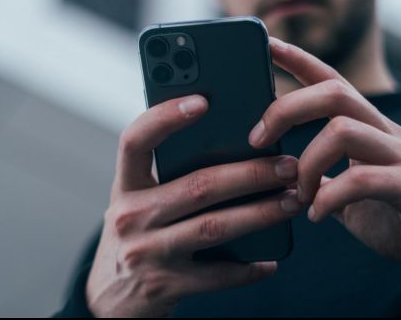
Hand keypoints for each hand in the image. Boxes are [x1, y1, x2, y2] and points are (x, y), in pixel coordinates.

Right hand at [86, 95, 303, 316]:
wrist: (108, 301)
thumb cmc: (134, 237)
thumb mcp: (137, 203)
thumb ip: (166, 177)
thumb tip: (232, 146)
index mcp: (124, 187)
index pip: (135, 140)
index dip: (165, 117)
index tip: (202, 100)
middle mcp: (130, 216)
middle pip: (197, 185)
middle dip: (250, 172)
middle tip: (287, 165)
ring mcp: (146, 253)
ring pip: (214, 226)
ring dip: (260, 213)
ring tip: (292, 201)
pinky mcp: (165, 286)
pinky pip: (217, 275)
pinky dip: (248, 267)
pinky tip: (271, 259)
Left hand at [248, 37, 400, 295]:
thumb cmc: (399, 222)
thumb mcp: (349, 195)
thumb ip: (321, 178)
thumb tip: (279, 171)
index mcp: (370, 130)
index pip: (332, 81)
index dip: (299, 60)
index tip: (267, 43)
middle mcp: (388, 134)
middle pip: (334, 93)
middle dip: (286, 108)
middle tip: (256, 139)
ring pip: (343, 130)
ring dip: (307, 163)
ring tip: (297, 194)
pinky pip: (363, 179)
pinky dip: (330, 197)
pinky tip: (317, 216)